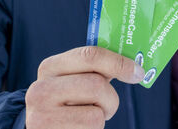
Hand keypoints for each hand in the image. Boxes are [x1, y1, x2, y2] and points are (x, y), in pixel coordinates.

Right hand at [25, 46, 144, 128]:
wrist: (45, 128)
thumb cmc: (67, 104)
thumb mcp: (73, 82)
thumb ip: (95, 70)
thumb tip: (134, 67)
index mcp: (50, 68)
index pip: (90, 55)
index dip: (118, 62)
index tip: (137, 72)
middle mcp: (40, 89)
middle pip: (97, 84)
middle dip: (110, 98)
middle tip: (107, 106)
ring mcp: (42, 115)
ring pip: (96, 113)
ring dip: (102, 117)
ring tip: (87, 118)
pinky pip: (91, 128)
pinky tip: (79, 128)